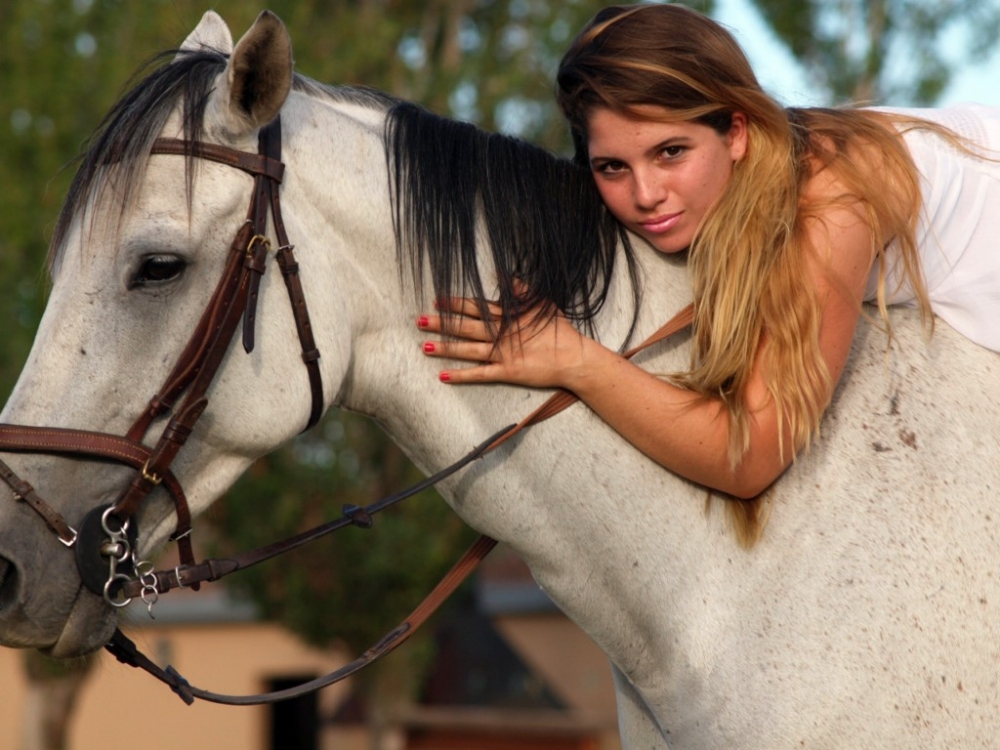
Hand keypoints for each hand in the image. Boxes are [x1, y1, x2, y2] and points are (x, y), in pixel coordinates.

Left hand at [417, 295, 590, 387]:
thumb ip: (520, 289)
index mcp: (509, 316)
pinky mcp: (507, 372)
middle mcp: (501, 333)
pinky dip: (461, 375)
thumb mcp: (541, 304)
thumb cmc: (560, 330)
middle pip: (466, 326)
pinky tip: (443, 376)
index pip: (476, 307)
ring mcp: (502, 353)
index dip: (456, 304)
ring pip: (467, 350)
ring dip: (445, 348)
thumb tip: (503, 273)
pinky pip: (479, 374)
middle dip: (442, 324)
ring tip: (424, 346)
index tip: (438, 300)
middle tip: (420, 321)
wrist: (573, 357)